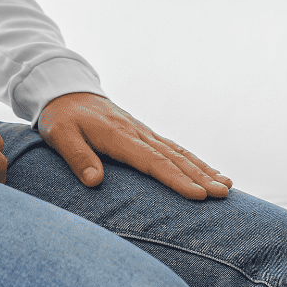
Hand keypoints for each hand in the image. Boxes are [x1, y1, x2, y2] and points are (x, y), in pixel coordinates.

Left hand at [37, 92, 231, 200]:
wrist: (65, 91)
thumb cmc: (61, 117)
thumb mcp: (61, 136)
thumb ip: (78, 157)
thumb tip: (95, 181)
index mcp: (119, 136)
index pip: (153, 162)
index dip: (176, 180)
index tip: (198, 195)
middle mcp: (137, 133)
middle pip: (174, 158)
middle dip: (201, 177)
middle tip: (224, 194)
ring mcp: (143, 132)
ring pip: (178, 152)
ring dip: (203, 169)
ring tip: (226, 186)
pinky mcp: (143, 133)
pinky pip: (173, 148)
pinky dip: (192, 160)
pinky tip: (207, 171)